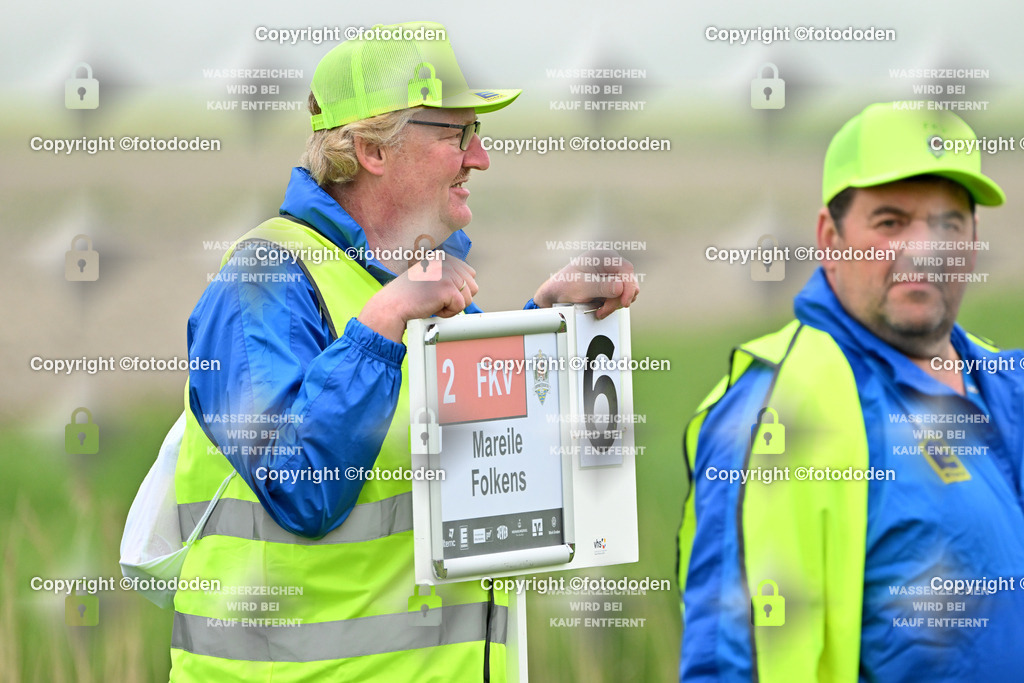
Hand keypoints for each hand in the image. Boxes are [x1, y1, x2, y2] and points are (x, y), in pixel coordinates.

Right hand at [359, 255, 478, 341]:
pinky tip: (432, 307)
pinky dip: (447, 313)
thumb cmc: (410, 295)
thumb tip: (472, 285)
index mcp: (444, 257)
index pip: (470, 274)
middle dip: (457, 299)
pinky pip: (460, 307)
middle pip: (472, 287)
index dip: (458, 290)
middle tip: (436, 299)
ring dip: (453, 307)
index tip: (439, 292)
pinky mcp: (447, 288)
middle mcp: (447, 262)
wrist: (393, 305)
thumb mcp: (431, 277)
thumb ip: (450, 275)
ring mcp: (448, 274)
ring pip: (468, 298)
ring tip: (434, 302)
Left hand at [533, 250, 638, 318]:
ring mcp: (610, 275)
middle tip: (604, 309)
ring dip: (615, 304)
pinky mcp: (611, 286)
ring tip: (599, 309)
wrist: (555, 296)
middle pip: (628, 282)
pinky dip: (612, 305)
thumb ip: (601, 287)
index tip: (623, 302)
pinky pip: (620, 297)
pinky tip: (601, 308)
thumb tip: (620, 287)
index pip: (626, 269)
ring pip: (626, 291)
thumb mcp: (582, 288)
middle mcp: (608, 263)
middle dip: (618, 299)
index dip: (628, 286)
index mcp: (601, 256)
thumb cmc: (564, 287)